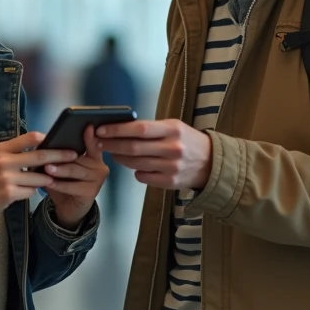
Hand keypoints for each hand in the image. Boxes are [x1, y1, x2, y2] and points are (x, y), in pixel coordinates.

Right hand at [0, 132, 76, 221]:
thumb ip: (15, 152)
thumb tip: (42, 147)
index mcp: (2, 149)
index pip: (30, 137)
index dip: (47, 139)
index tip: (59, 140)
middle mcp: (4, 161)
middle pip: (40, 156)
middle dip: (60, 155)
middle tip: (73, 155)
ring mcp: (6, 178)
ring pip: (39, 177)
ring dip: (46, 179)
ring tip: (48, 179)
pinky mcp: (9, 193)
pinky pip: (31, 191)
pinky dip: (32, 192)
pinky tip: (25, 191)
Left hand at [41, 125, 109, 227]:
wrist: (69, 207)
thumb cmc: (66, 183)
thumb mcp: (64, 167)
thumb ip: (61, 155)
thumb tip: (46, 143)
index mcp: (95, 157)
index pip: (93, 144)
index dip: (90, 136)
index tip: (88, 126)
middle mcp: (100, 167)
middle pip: (80, 158)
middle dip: (62, 157)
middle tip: (47, 155)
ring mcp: (97, 180)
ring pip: (76, 171)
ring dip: (60, 170)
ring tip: (47, 168)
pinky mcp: (91, 192)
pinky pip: (72, 186)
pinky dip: (59, 184)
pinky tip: (48, 182)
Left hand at [96, 119, 211, 190]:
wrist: (211, 162)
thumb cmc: (187, 141)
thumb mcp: (174, 127)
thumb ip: (151, 128)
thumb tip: (120, 128)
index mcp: (173, 130)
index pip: (139, 128)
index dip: (117, 130)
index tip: (101, 130)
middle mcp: (172, 148)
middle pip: (133, 148)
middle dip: (111, 145)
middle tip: (98, 143)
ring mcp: (171, 167)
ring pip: (135, 163)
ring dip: (120, 158)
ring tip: (113, 153)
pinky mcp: (170, 182)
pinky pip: (143, 176)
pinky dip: (135, 171)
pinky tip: (135, 165)